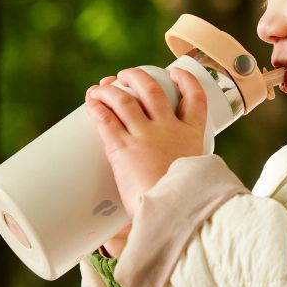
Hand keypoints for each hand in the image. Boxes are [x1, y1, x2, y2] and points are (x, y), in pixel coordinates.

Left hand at [85, 67, 206, 214]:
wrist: (175, 212)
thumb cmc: (185, 206)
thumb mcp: (194, 185)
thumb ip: (180, 186)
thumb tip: (164, 207)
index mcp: (192, 137)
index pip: (195, 98)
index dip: (186, 81)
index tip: (176, 74)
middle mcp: (169, 128)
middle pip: (153, 90)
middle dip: (138, 77)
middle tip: (127, 76)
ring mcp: (145, 135)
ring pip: (125, 98)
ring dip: (111, 89)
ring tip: (102, 87)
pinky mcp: (122, 146)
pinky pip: (105, 119)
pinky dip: (97, 107)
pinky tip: (91, 103)